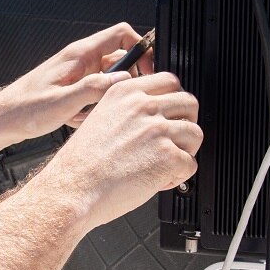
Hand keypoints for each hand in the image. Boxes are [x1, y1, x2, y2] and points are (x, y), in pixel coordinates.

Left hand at [0, 23, 151, 157]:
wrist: (2, 120)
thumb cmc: (25, 110)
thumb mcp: (62, 103)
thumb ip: (94, 89)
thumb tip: (126, 80)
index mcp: (80, 54)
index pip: (122, 34)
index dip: (142, 49)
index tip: (149, 72)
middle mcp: (81, 60)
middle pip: (120, 61)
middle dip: (123, 85)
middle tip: (116, 104)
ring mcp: (77, 73)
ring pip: (109, 82)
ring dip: (105, 100)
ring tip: (86, 115)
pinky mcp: (73, 87)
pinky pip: (96, 94)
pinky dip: (92, 108)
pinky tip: (75, 120)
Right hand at [38, 72, 200, 228]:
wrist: (73, 189)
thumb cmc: (81, 164)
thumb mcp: (100, 117)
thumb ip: (129, 111)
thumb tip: (156, 116)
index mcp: (125, 92)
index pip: (169, 80)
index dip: (175, 101)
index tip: (172, 115)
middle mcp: (143, 106)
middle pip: (189, 102)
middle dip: (186, 123)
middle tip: (174, 141)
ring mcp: (157, 129)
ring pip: (195, 133)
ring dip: (185, 151)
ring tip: (165, 165)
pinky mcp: (167, 155)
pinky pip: (190, 164)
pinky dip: (178, 176)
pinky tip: (158, 180)